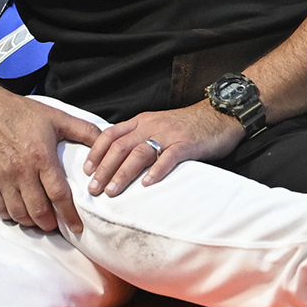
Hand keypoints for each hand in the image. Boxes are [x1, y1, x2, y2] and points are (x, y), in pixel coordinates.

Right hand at [0, 89, 94, 232]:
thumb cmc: (22, 113)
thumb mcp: (57, 117)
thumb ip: (85, 130)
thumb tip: (107, 140)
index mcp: (41, 157)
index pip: (59, 195)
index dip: (69, 215)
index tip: (77, 228)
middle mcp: (22, 171)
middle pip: (38, 211)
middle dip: (50, 224)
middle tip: (56, 225)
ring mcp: (3, 178)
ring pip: (19, 213)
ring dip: (31, 222)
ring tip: (39, 221)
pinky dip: (10, 216)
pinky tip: (18, 213)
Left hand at [83, 101, 244, 195]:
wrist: (219, 115)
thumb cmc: (187, 125)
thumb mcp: (157, 126)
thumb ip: (138, 138)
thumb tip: (116, 159)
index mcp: (141, 121)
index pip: (111, 134)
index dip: (96, 152)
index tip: (86, 171)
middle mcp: (150, 126)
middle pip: (120, 147)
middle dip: (104, 169)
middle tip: (93, 189)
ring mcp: (168, 135)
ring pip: (139, 153)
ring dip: (123, 173)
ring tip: (112, 191)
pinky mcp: (187, 144)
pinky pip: (169, 157)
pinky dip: (156, 171)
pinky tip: (147, 184)